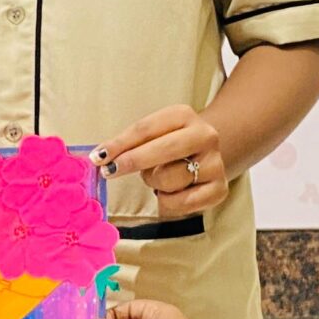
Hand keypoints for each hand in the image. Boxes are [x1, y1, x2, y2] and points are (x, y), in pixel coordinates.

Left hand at [98, 105, 226, 218]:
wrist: (204, 155)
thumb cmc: (167, 144)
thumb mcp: (150, 135)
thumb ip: (126, 145)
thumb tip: (98, 158)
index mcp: (183, 115)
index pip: (146, 129)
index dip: (120, 144)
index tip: (99, 156)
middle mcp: (205, 136)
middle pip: (163, 150)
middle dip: (133, 161)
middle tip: (110, 171)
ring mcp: (215, 163)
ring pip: (169, 179)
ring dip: (154, 183)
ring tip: (158, 178)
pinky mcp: (219, 189)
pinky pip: (182, 203)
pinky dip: (167, 202)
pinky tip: (169, 193)